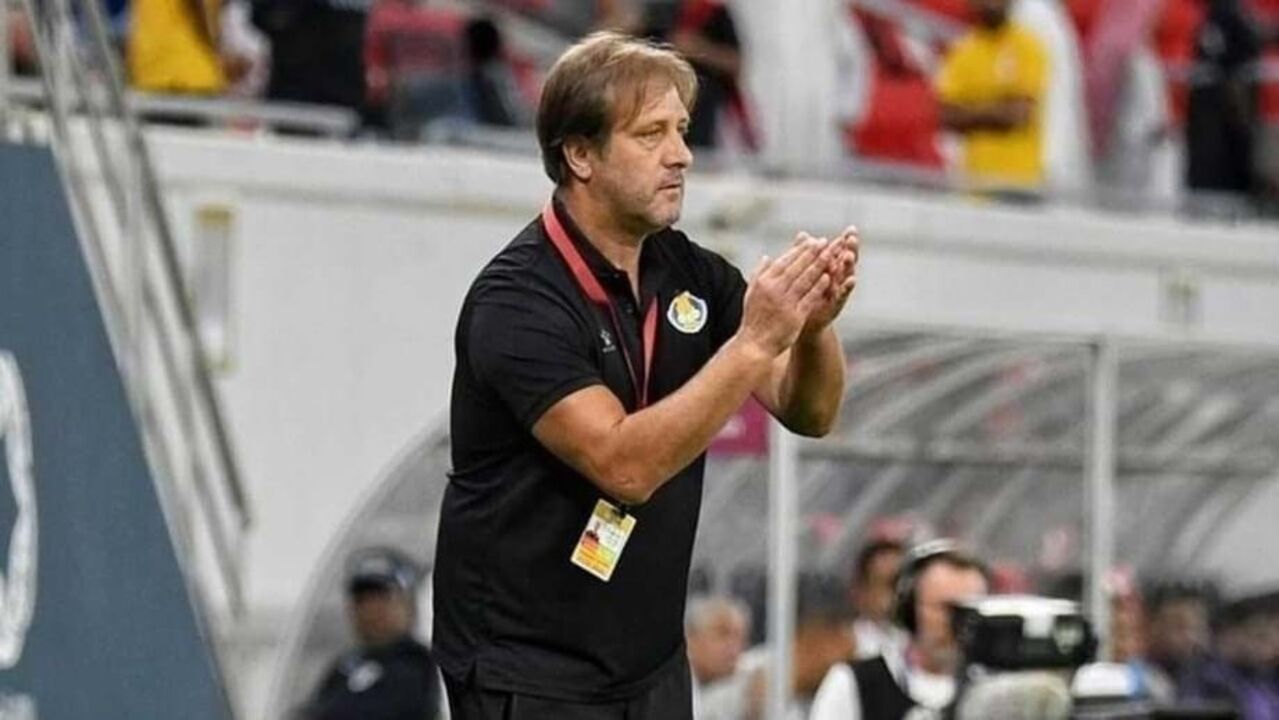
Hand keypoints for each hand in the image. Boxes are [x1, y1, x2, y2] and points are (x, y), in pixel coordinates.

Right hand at [737, 236, 831, 356]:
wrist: (755, 344)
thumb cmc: (754, 319)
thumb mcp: (751, 293)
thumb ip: (759, 273)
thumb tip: (766, 256)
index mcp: (764, 283)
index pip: (784, 261)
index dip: (800, 250)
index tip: (812, 241)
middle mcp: (774, 290)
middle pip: (797, 267)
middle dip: (812, 253)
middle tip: (825, 242)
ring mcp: (785, 303)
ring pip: (805, 279)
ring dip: (819, 266)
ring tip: (831, 255)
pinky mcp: (795, 315)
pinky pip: (810, 297)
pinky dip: (819, 286)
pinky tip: (829, 277)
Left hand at [799, 226, 858, 334]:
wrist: (801, 321)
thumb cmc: (803, 294)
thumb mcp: (803, 272)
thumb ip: (805, 254)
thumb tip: (804, 234)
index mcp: (830, 268)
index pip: (840, 251)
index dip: (846, 240)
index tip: (851, 229)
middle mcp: (837, 278)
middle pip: (846, 261)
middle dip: (851, 249)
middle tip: (852, 239)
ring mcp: (838, 291)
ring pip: (846, 276)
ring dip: (849, 266)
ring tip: (849, 256)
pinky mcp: (836, 304)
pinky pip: (842, 295)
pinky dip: (847, 287)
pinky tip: (851, 280)